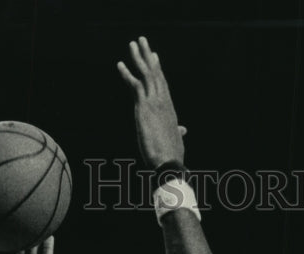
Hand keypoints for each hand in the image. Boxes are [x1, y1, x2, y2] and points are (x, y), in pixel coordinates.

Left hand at [118, 37, 186, 169]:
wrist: (168, 162)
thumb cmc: (172, 155)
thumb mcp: (176, 139)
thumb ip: (178, 132)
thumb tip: (183, 130)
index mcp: (169, 108)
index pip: (163, 84)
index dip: (158, 69)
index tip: (154, 56)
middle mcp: (163, 101)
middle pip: (155, 73)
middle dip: (148, 56)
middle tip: (142, 41)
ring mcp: (154, 102)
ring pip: (146, 74)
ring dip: (139, 57)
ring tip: (133, 43)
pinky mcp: (145, 107)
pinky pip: (135, 85)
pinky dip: (127, 74)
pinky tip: (120, 65)